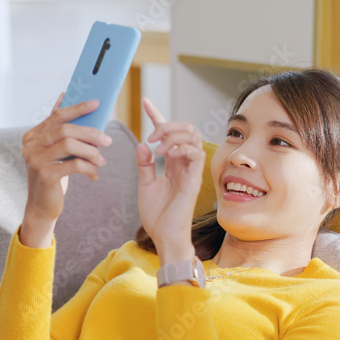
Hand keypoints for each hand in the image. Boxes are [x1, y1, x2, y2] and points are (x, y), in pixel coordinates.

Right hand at [21, 93, 112, 222]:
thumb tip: (64, 97)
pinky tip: (94, 174)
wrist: (42, 206)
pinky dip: (88, 168)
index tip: (96, 103)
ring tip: (101, 160)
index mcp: (33, 136)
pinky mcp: (45, 175)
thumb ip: (58, 129)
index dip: (77, 108)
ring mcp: (36, 160)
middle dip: (90, 133)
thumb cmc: (53, 176)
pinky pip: (74, 165)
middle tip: (107, 140)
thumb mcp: (55, 152)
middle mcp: (31, 146)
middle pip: (65, 130)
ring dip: (91, 151)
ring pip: (69, 144)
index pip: (57, 116)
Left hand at [136, 97, 205, 250]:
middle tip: (151, 137)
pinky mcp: (195, 179)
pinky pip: (196, 153)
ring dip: (174, 135)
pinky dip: (182, 147)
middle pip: (185, 129)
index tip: (145, 102)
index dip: (157, 115)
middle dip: (167, 124)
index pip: (168, 133)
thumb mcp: (145, 185)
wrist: (164, 236)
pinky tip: (168, 154)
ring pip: (193, 136)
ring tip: (158, 147)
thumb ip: (145, 165)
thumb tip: (142, 145)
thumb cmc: (157, 216)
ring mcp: (191, 170)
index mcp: (172, 164)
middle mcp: (184, 164)